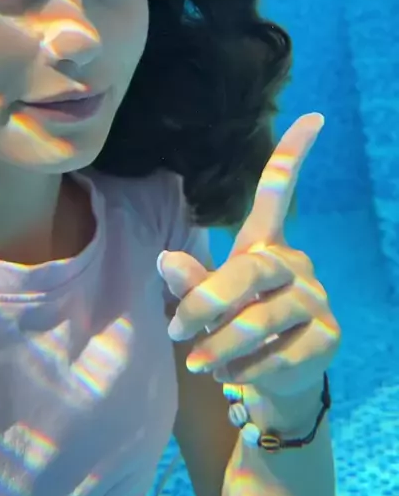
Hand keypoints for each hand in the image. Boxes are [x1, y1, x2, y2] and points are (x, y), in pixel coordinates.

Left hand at [157, 113, 340, 398]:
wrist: (273, 379)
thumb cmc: (233, 324)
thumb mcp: (207, 301)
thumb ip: (191, 282)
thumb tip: (167, 259)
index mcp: (264, 244)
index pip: (279, 193)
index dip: (293, 155)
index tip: (314, 116)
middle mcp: (294, 263)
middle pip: (253, 269)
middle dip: (209, 299)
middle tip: (175, 329)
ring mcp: (315, 299)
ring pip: (264, 316)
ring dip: (221, 344)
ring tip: (197, 362)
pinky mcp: (327, 337)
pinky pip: (281, 352)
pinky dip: (246, 368)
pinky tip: (232, 374)